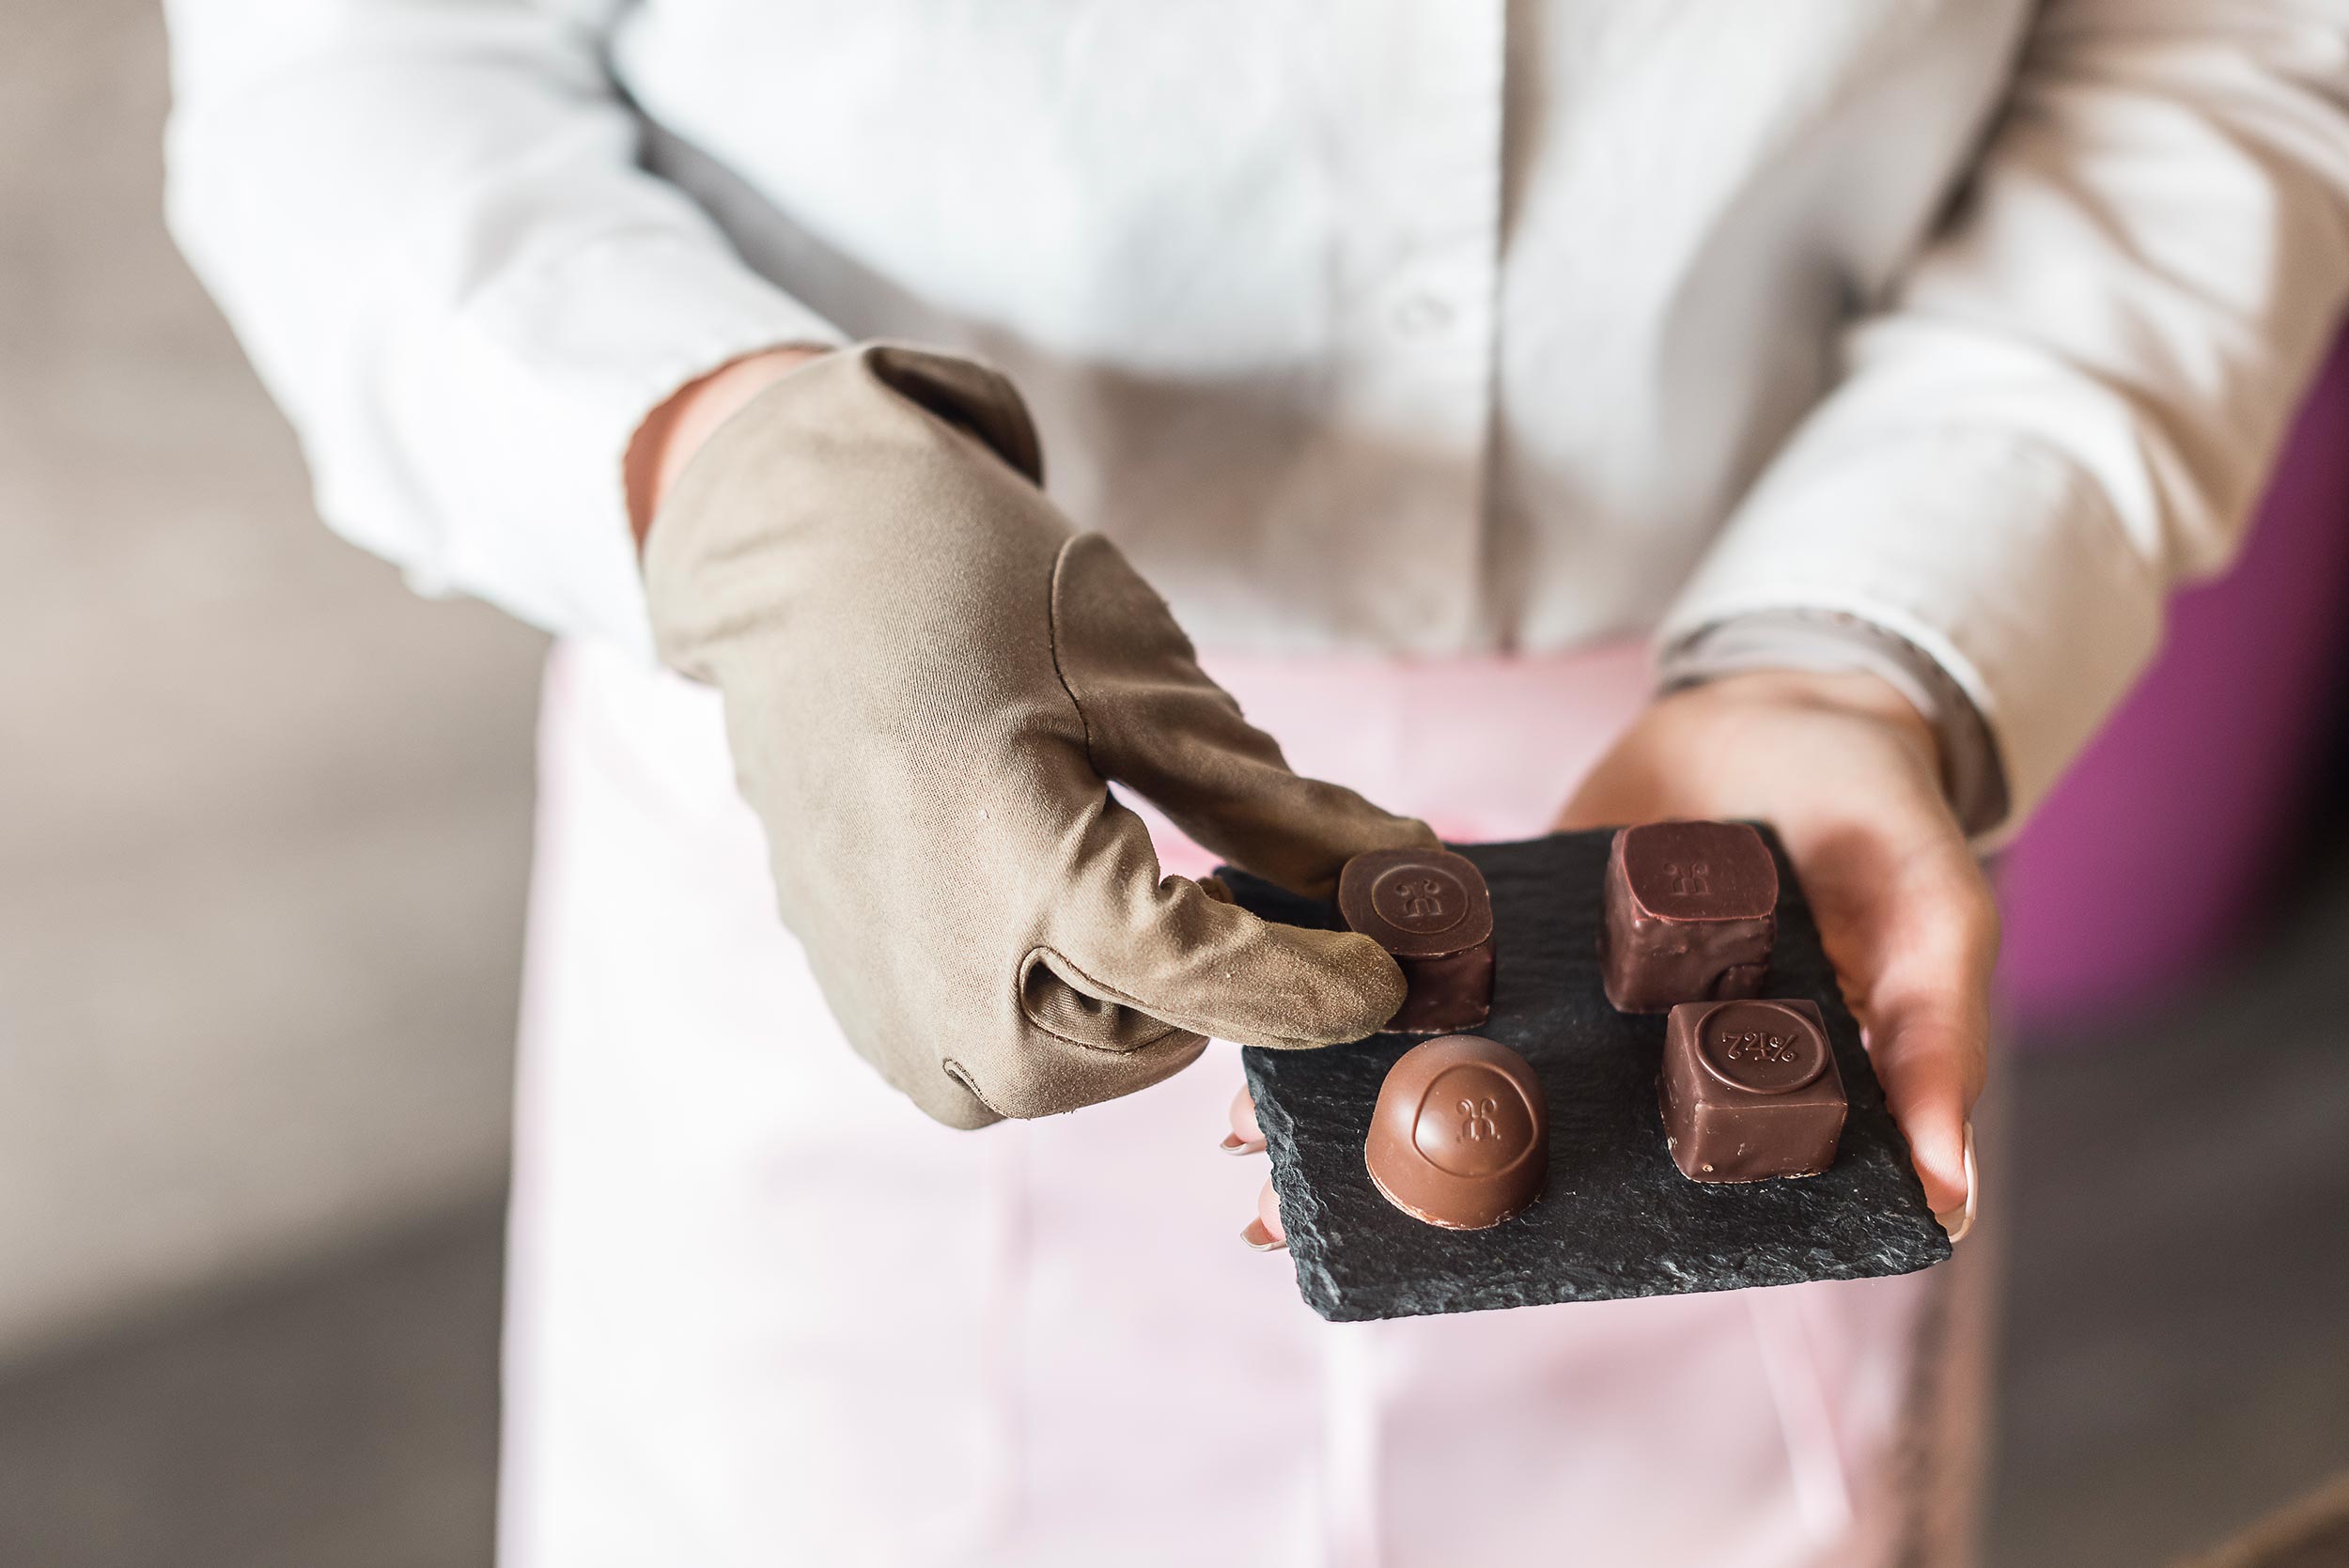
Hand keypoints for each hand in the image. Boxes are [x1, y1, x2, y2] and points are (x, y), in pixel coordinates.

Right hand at [640, 344, 1438, 1126]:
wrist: (805, 562)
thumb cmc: (975, 590)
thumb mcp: (1145, 683)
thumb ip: (1278, 807)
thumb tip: (1410, 877)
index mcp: (1012, 868)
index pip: (1208, 983)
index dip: (1319, 984)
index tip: (1395, 970)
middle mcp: (932, 962)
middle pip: (1137, 1051)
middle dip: (1209, 992)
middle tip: (1229, 895)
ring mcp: (878, 989)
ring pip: (1059, 1073)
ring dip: (1126, 1009)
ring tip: (1130, 890)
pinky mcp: (854, 993)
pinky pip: (978, 1063)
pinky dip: (1045, 1008)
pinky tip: (1051, 912)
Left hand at [1231, 669, 1991, 1246]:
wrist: (1802, 696)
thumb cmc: (1886, 820)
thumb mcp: (1937, 921)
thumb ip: (1935, 1042)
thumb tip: (1951, 1201)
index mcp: (1727, 1099)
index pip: (1626, 1199)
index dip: (1530, 1245)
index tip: (1416, 1275)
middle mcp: (1632, 1063)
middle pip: (1511, 1142)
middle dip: (1398, 1180)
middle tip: (1274, 1215)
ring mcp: (1567, 988)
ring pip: (1452, 1056)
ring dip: (1354, 1092)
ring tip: (1244, 1131)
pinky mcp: (1519, 911)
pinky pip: (1435, 956)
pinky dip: (1359, 977)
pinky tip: (1276, 994)